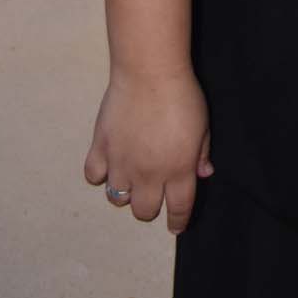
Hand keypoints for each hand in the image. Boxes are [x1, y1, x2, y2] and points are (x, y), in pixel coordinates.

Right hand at [84, 68, 213, 232]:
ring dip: (125, 191)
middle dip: (150, 207)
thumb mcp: (203, 125)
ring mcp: (121, 163)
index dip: (178, 221)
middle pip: (144, 212)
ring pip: (117, 199)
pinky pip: (94, 176)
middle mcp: (148, 174)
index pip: (178, 209)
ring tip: (131, 175)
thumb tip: (202, 174)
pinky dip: (100, 174)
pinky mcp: (101, 148)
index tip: (176, 225)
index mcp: (178, 170)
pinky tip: (109, 162)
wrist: (150, 72)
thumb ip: (201, 153)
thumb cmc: (182, 95)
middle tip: (153, 191)